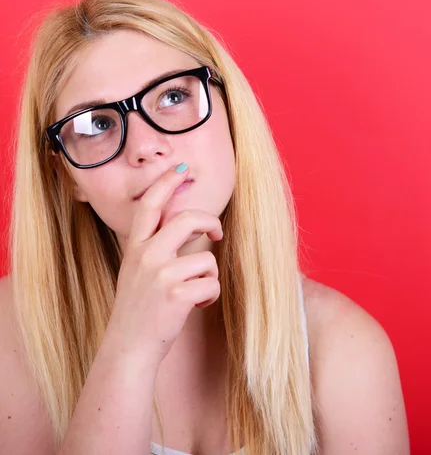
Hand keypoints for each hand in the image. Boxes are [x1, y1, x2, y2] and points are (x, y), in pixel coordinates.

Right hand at [103, 163, 222, 367]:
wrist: (128, 348)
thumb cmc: (139, 308)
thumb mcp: (137, 270)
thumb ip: (155, 244)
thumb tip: (185, 220)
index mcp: (136, 247)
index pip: (149, 205)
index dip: (166, 183)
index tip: (180, 168)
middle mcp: (146, 256)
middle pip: (188, 219)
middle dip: (209, 221)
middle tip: (216, 230)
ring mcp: (161, 275)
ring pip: (207, 258)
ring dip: (208, 276)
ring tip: (195, 291)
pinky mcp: (176, 295)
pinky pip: (211, 284)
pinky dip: (209, 295)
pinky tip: (195, 305)